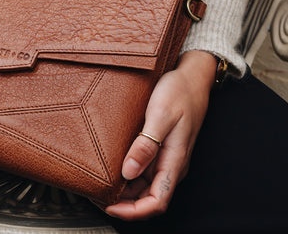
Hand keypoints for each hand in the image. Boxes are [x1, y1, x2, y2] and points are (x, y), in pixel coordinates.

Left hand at [105, 50, 216, 219]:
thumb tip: (129, 171)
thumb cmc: (180, 92)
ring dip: (123, 189)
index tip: (109, 206)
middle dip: (122, 203)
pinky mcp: (159, 147)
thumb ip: (146, 144)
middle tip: (95, 194)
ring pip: (143, 185)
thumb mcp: (161, 115)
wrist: (192, 76)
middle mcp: (171, 164)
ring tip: (99, 182)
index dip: (133, 211)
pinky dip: (126, 173)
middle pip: (147, 197)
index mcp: (175, 161)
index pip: (157, 202)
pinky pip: (143, 169)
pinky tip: (111, 166)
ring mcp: (165, 157)